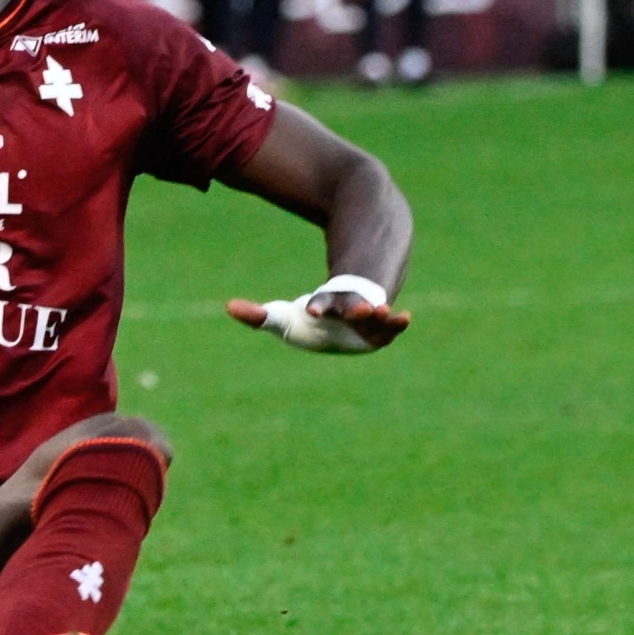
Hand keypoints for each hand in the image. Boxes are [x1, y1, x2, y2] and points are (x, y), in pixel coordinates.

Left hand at [228, 285, 410, 353]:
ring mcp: (367, 316)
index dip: (318, 306)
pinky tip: (405, 317)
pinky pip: (391, 327)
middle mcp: (346, 308)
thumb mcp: (282, 317)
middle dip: (353, 307)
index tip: (311, 310)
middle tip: (358, 309)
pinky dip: (397, 323)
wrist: (346, 307)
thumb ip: (258, 316)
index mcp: (322, 306)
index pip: (319, 305)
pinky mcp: (382, 329)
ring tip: (383, 312)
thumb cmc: (310, 316)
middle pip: (350, 306)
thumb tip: (228, 307)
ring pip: (374, 316)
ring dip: (378, 316)